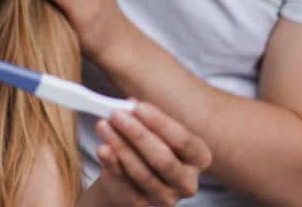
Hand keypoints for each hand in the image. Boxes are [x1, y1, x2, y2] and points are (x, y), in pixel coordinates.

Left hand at [92, 102, 211, 206]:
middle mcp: (187, 182)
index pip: (182, 140)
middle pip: (164, 159)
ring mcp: (166, 197)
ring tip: (104, 126)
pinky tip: (102, 148)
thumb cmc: (149, 145)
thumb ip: (143, 118)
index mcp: (199, 157)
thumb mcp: (152, 129)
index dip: (159, 123)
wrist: (131, 177)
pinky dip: (111, 163)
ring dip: (120, 146)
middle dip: (137, 135)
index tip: (137, 107)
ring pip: (142, 173)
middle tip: (116, 115)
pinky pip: (125, 183)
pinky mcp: (142, 204)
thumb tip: (129, 105)